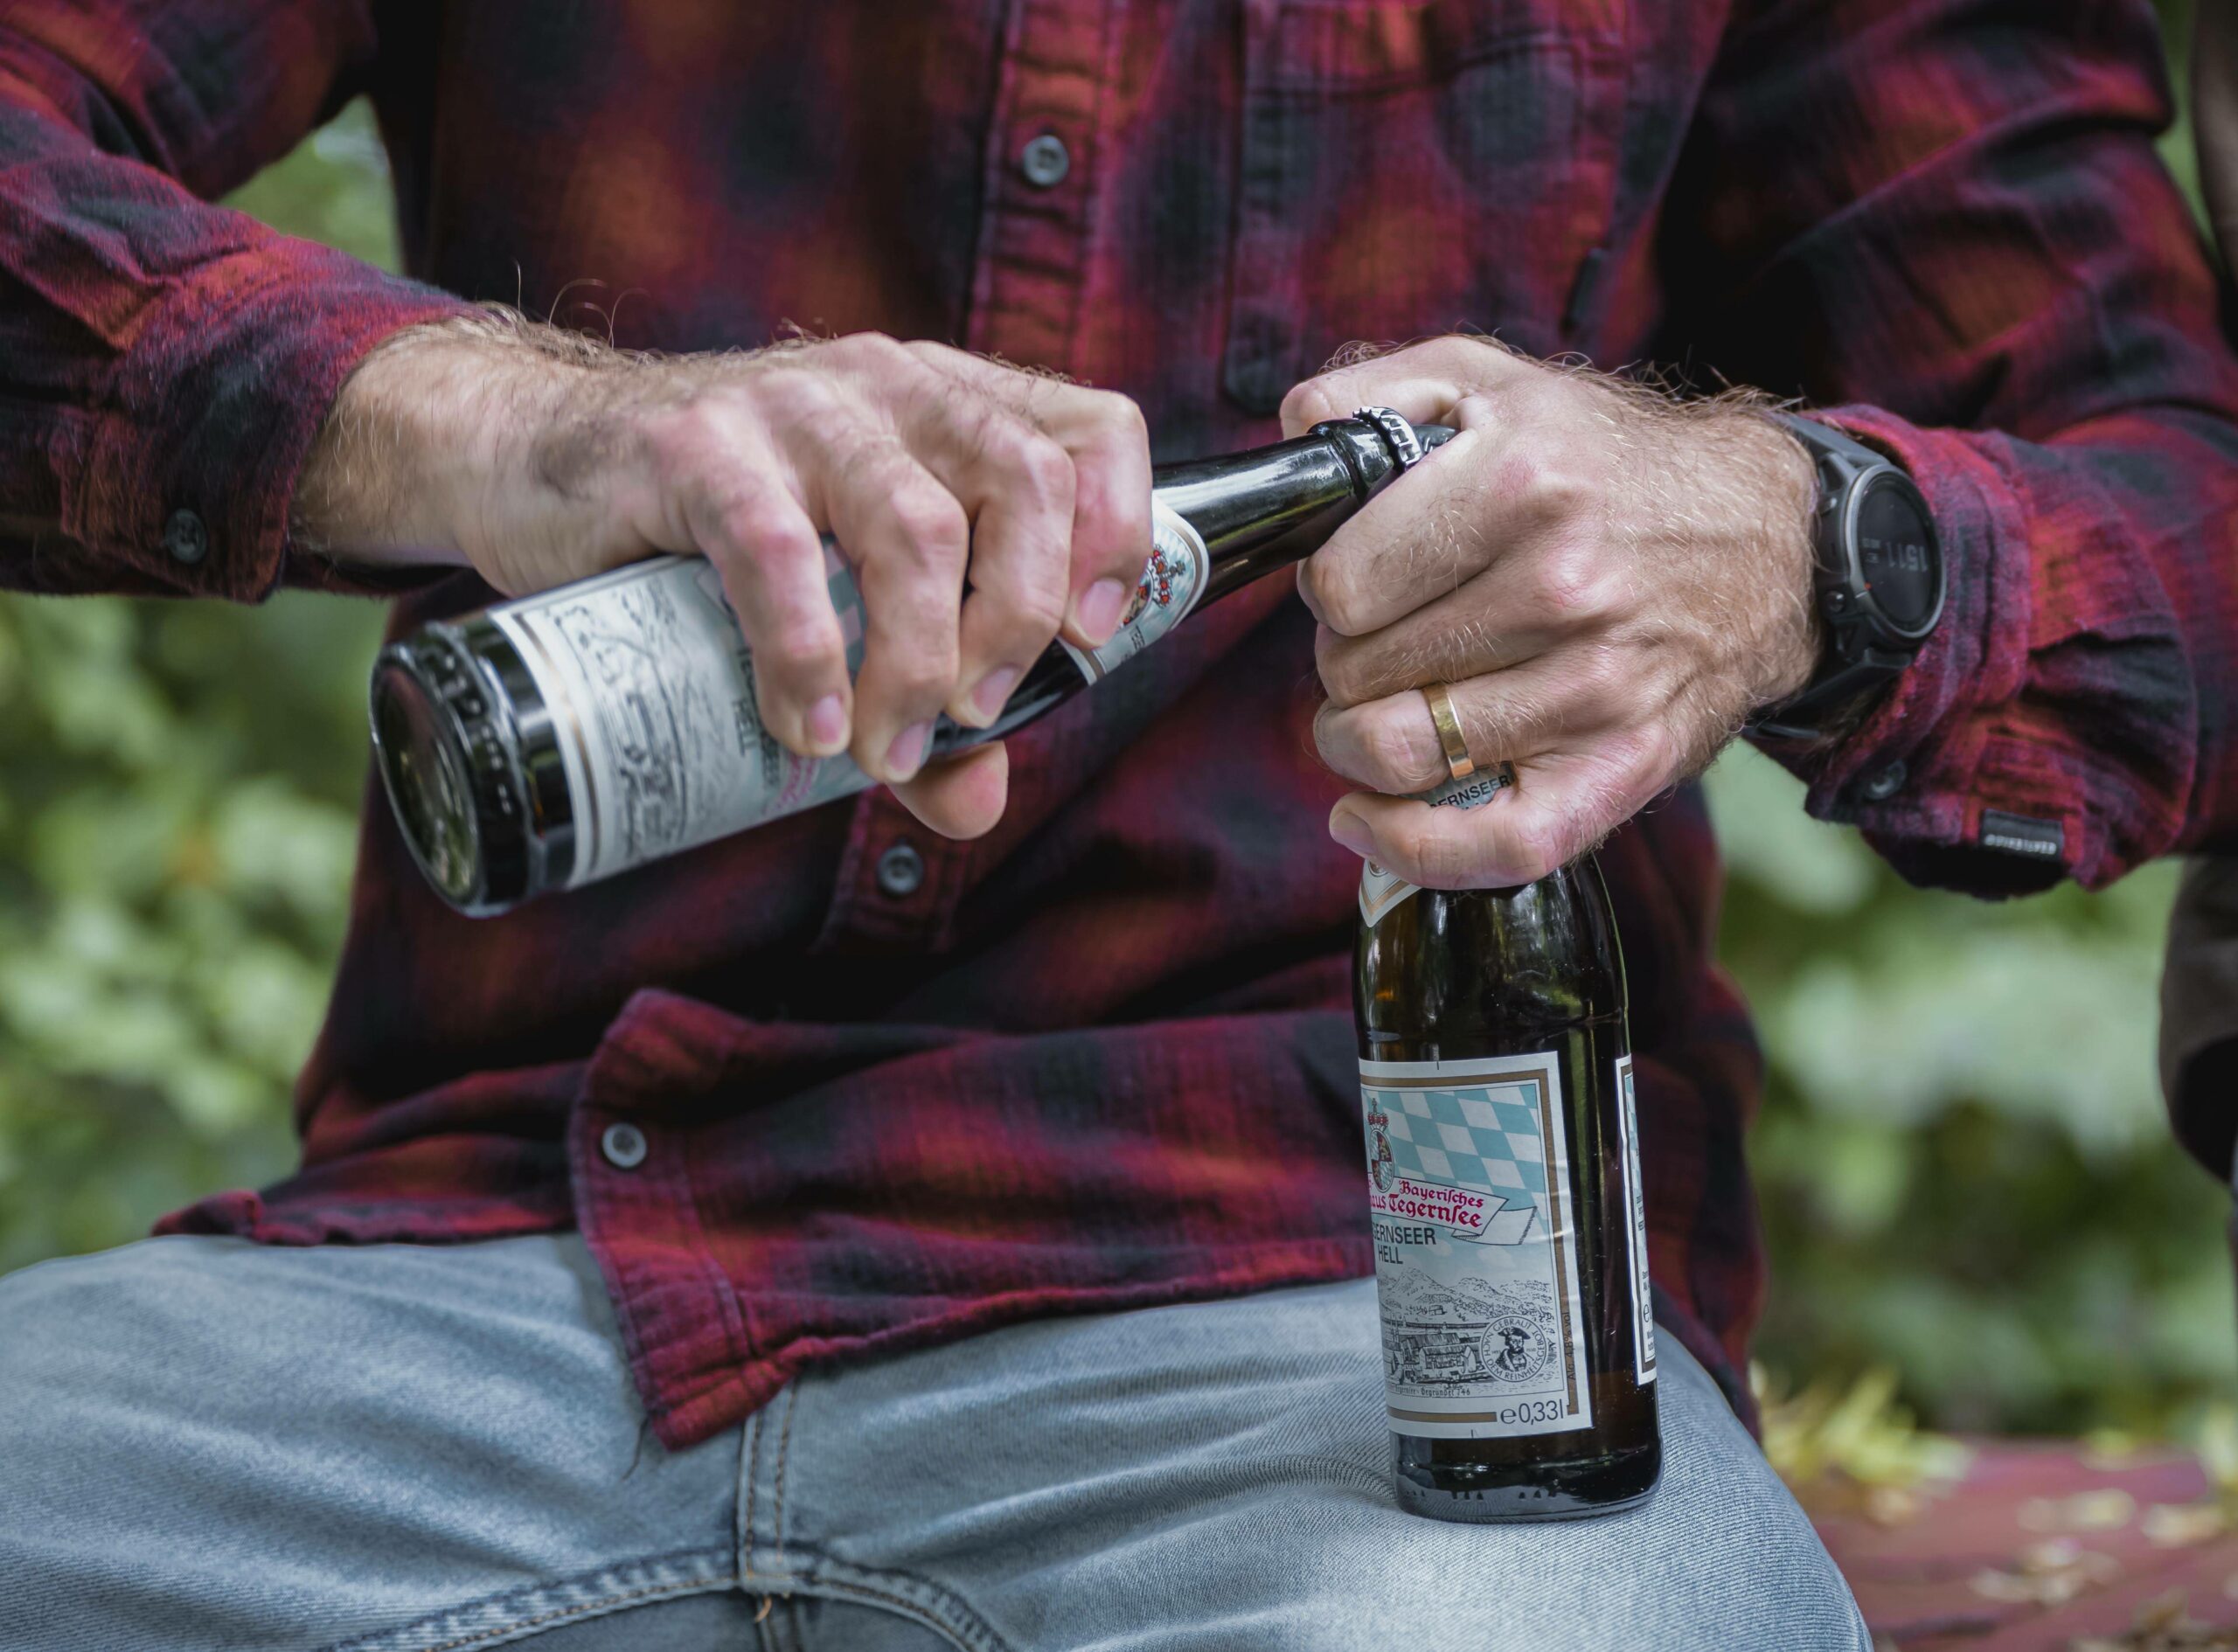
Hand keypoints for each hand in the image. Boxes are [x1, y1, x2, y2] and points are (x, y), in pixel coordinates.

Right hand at [297, 318, 1153, 838]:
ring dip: (918, 661)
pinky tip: (804, 725)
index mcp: (949, 406)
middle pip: (1024, 485)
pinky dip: (807, 655)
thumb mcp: (839, 604)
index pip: (1090, 432)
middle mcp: (888, 387)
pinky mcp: (694, 448)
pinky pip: (779, 553)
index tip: (1090, 639)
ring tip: (887, 748)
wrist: (530, 460)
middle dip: (1019, 621)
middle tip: (975, 715)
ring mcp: (793, 408)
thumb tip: (975, 803)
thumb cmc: (711, 535)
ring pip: (915, 528)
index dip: (1118, 534)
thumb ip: (922, 700)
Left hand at [1281, 336, 1819, 887]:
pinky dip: (1411, 847)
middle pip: (1359, 673)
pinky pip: (1498, 844)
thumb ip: (1371, 391)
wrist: (1765, 537)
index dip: (1328, 589)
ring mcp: (1598, 686)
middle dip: (1347, 658)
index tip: (1355, 582)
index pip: (1340, 587)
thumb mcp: (1490, 382)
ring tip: (1386, 703)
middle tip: (1386, 639)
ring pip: (1400, 752)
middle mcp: (1562, 587)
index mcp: (1520, 482)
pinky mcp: (1625, 763)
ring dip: (1363, 738)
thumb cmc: (1605, 464)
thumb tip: (1291, 436)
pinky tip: (1368, 817)